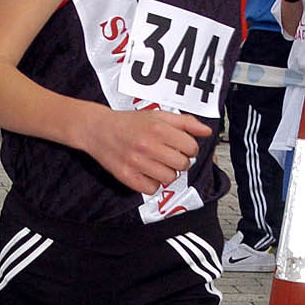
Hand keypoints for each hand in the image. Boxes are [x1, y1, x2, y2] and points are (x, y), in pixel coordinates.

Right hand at [87, 107, 211, 194]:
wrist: (98, 129)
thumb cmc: (129, 123)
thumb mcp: (158, 115)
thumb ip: (185, 122)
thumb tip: (206, 131)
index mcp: (158, 128)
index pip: (191, 147)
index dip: (189, 148)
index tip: (181, 147)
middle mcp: (147, 145)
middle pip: (182, 164)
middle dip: (180, 161)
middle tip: (169, 156)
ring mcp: (136, 162)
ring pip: (169, 178)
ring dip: (167, 173)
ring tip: (158, 164)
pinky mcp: (127, 176)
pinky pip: (152, 189)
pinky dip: (153, 184)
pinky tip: (148, 173)